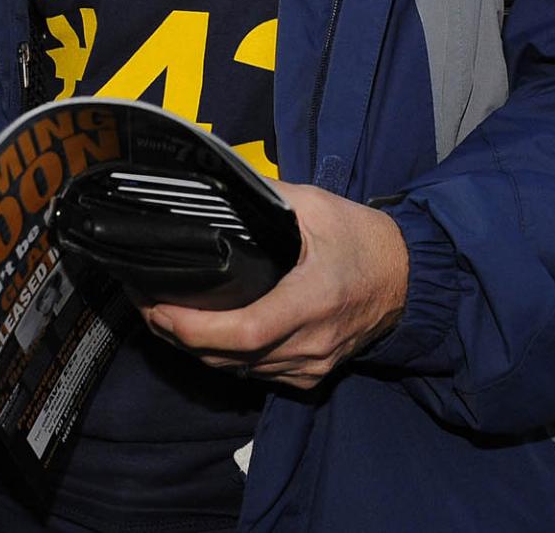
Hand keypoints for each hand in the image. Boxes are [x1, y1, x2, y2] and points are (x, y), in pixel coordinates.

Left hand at [137, 181, 408, 392]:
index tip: (160, 306)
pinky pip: (256, 375)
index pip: (244, 332)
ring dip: (197, 350)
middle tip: (146, 302)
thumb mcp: (316, 205)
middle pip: (230, 358)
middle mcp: (310, 343)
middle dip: (179, 336)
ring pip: (238, 371)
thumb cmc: (362, 239)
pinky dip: (224, 358)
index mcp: (312, 300)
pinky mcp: (311, 375)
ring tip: (164, 314)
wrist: (409, 279)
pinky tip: (203, 333)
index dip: (195, 327)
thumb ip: (267, 196)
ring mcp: (311, 366)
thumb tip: (218, 179)